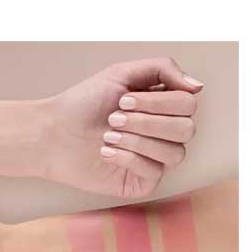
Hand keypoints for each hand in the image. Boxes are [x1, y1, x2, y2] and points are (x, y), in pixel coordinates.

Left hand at [43, 56, 201, 196]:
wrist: (52, 134)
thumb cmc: (84, 103)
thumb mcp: (122, 73)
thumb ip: (163, 69)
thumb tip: (198, 87)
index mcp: (163, 107)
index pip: (188, 104)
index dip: (159, 102)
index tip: (123, 99)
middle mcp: (163, 134)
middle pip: (186, 129)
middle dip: (147, 121)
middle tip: (113, 118)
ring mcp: (154, 160)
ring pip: (174, 153)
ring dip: (137, 140)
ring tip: (107, 135)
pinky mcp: (141, 183)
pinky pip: (154, 172)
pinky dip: (127, 158)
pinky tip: (105, 153)